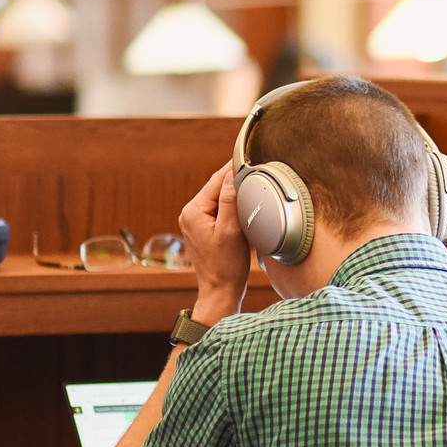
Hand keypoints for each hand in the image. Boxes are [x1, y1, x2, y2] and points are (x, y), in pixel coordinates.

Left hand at [180, 165, 250, 322]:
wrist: (220, 291)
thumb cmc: (226, 266)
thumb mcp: (231, 231)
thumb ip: (230, 200)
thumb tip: (232, 174)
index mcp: (193, 211)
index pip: (216, 180)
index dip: (233, 168)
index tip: (249, 155)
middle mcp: (190, 214)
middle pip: (217, 188)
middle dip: (236, 182)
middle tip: (257, 174)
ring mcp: (195, 222)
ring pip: (219, 199)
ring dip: (235, 195)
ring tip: (253, 191)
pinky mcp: (203, 230)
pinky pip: (219, 211)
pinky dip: (232, 208)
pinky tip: (244, 211)